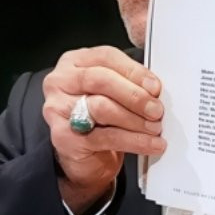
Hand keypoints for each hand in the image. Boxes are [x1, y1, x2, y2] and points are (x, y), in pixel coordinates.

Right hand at [42, 46, 165, 213]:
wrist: (84, 157)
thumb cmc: (99, 119)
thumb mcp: (111, 93)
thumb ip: (127, 84)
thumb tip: (154, 90)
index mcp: (73, 62)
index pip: (106, 57)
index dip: (134, 71)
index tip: (155, 86)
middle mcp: (60, 82)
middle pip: (101, 80)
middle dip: (135, 95)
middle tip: (156, 109)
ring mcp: (58, 109)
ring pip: (102, 108)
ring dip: (135, 119)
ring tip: (155, 128)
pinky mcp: (64, 137)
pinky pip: (106, 137)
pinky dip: (134, 140)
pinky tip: (150, 144)